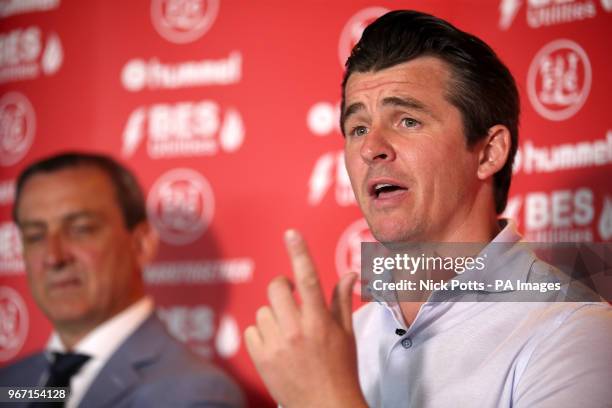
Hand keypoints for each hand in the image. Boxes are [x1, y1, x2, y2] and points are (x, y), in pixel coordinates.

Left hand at [244, 229, 366, 407]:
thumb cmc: (341, 370)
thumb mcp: (347, 334)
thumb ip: (342, 301)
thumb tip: (351, 273)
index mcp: (320, 323)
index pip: (309, 279)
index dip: (299, 253)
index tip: (291, 233)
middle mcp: (296, 331)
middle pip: (277, 289)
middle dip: (283, 287)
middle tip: (291, 295)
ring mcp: (276, 346)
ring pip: (263, 311)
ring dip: (274, 316)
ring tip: (288, 333)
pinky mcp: (260, 360)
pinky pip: (251, 331)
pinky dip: (261, 334)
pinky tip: (276, 346)